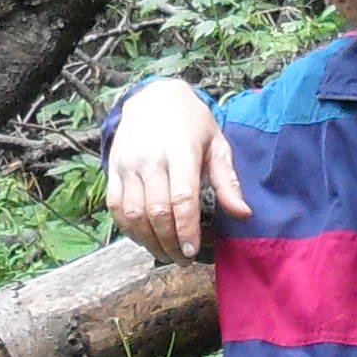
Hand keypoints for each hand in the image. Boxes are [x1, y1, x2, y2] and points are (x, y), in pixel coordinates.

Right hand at [106, 77, 248, 263]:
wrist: (153, 97)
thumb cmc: (192, 124)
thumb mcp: (217, 144)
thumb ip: (227, 180)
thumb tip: (244, 214)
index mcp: (181, 151)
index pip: (182, 198)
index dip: (186, 229)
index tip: (192, 251)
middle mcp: (151, 159)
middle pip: (156, 211)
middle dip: (169, 242)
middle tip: (182, 259)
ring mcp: (128, 164)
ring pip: (133, 213)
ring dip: (148, 240)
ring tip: (165, 254)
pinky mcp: (113, 168)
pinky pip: (115, 206)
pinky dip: (127, 228)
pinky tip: (143, 239)